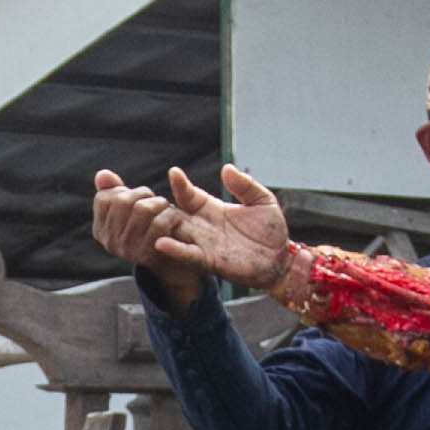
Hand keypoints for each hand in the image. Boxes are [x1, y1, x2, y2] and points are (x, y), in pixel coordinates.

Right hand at [92, 170, 202, 305]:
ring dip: (160, 203)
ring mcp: (129, 250)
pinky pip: (159, 226)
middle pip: (123, 201)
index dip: (124, 191)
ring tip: (167, 210)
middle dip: (144, 193)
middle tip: (157, 202)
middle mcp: (111, 243)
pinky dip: (168, 217)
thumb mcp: (131, 208)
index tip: (137, 198)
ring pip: (143, 209)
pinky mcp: (152, 255)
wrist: (176, 263)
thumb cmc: (151, 229)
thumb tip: (102, 174)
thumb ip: (115, 191)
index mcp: (101, 231)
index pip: (104, 198)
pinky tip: (173, 218)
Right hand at [146, 164, 298, 291]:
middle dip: (160, 207)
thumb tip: (227, 168)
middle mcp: (203, 226)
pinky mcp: (209, 260)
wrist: (281, 260)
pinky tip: (161, 243)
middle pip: (174, 214)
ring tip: (151, 218)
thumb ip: (245, 185)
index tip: (173, 172)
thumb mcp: (262, 200)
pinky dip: (174, 250)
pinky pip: (188, 254)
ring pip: (175, 234)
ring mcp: (204, 243)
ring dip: (162, 227)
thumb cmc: (271, 230)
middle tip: (149, 198)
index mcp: (212, 209)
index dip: (181, 184)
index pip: (189, 195)